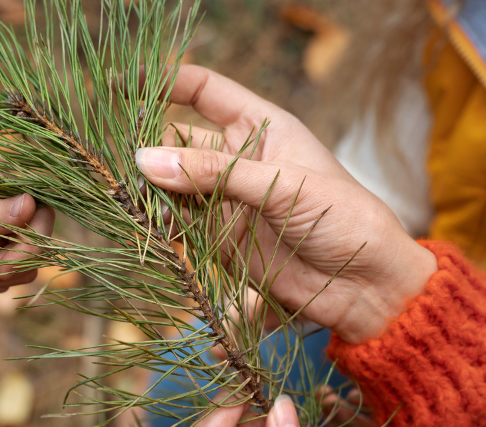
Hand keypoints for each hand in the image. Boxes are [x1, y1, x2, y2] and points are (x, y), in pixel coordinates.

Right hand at [136, 66, 435, 342]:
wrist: (369, 285)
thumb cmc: (346, 219)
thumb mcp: (283, 187)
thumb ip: (215, 175)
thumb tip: (146, 161)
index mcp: (263, 127)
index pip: (204, 91)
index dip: (163, 82)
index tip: (121, 86)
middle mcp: (240, 160)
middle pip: (178, 142)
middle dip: (147, 147)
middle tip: (116, 161)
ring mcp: (229, 201)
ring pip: (174, 187)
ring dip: (150, 191)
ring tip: (125, 197)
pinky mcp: (223, 242)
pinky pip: (181, 228)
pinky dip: (161, 227)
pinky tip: (146, 227)